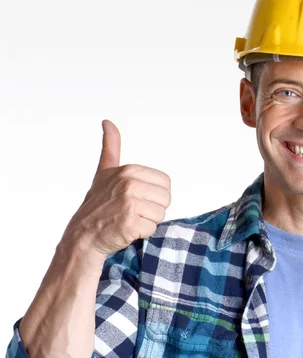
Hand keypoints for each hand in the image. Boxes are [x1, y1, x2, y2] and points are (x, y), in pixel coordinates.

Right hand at [61, 119, 170, 257]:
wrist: (82, 236)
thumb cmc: (97, 204)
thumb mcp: (104, 171)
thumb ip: (110, 146)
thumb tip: (107, 121)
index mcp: (128, 170)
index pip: (165, 183)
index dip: (154, 194)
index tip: (135, 197)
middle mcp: (129, 184)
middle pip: (166, 199)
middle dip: (152, 208)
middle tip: (131, 211)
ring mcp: (129, 204)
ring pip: (160, 214)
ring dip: (147, 221)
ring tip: (128, 219)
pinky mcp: (129, 224)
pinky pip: (151, 228)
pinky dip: (141, 233)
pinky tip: (125, 230)